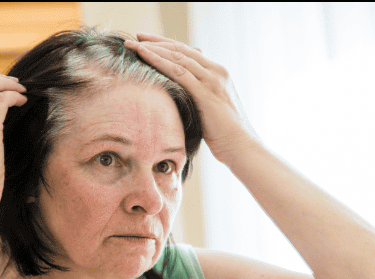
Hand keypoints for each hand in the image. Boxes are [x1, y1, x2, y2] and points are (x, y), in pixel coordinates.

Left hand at [124, 33, 259, 164]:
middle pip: (181, 49)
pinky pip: (178, 72)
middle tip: (136, 36)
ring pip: (178, 57)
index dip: (166, 44)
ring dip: (153, 49)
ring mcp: (212, 80)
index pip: (188, 52)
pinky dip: (159, 61)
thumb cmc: (223, 134)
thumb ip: (198, 96)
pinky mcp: (206, 92)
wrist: (241, 147)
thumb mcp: (209, 109)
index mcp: (217, 73)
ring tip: (133, 44)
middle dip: (156, 41)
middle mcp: (216, 71)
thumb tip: (181, 94)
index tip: (146, 40)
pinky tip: (144, 56)